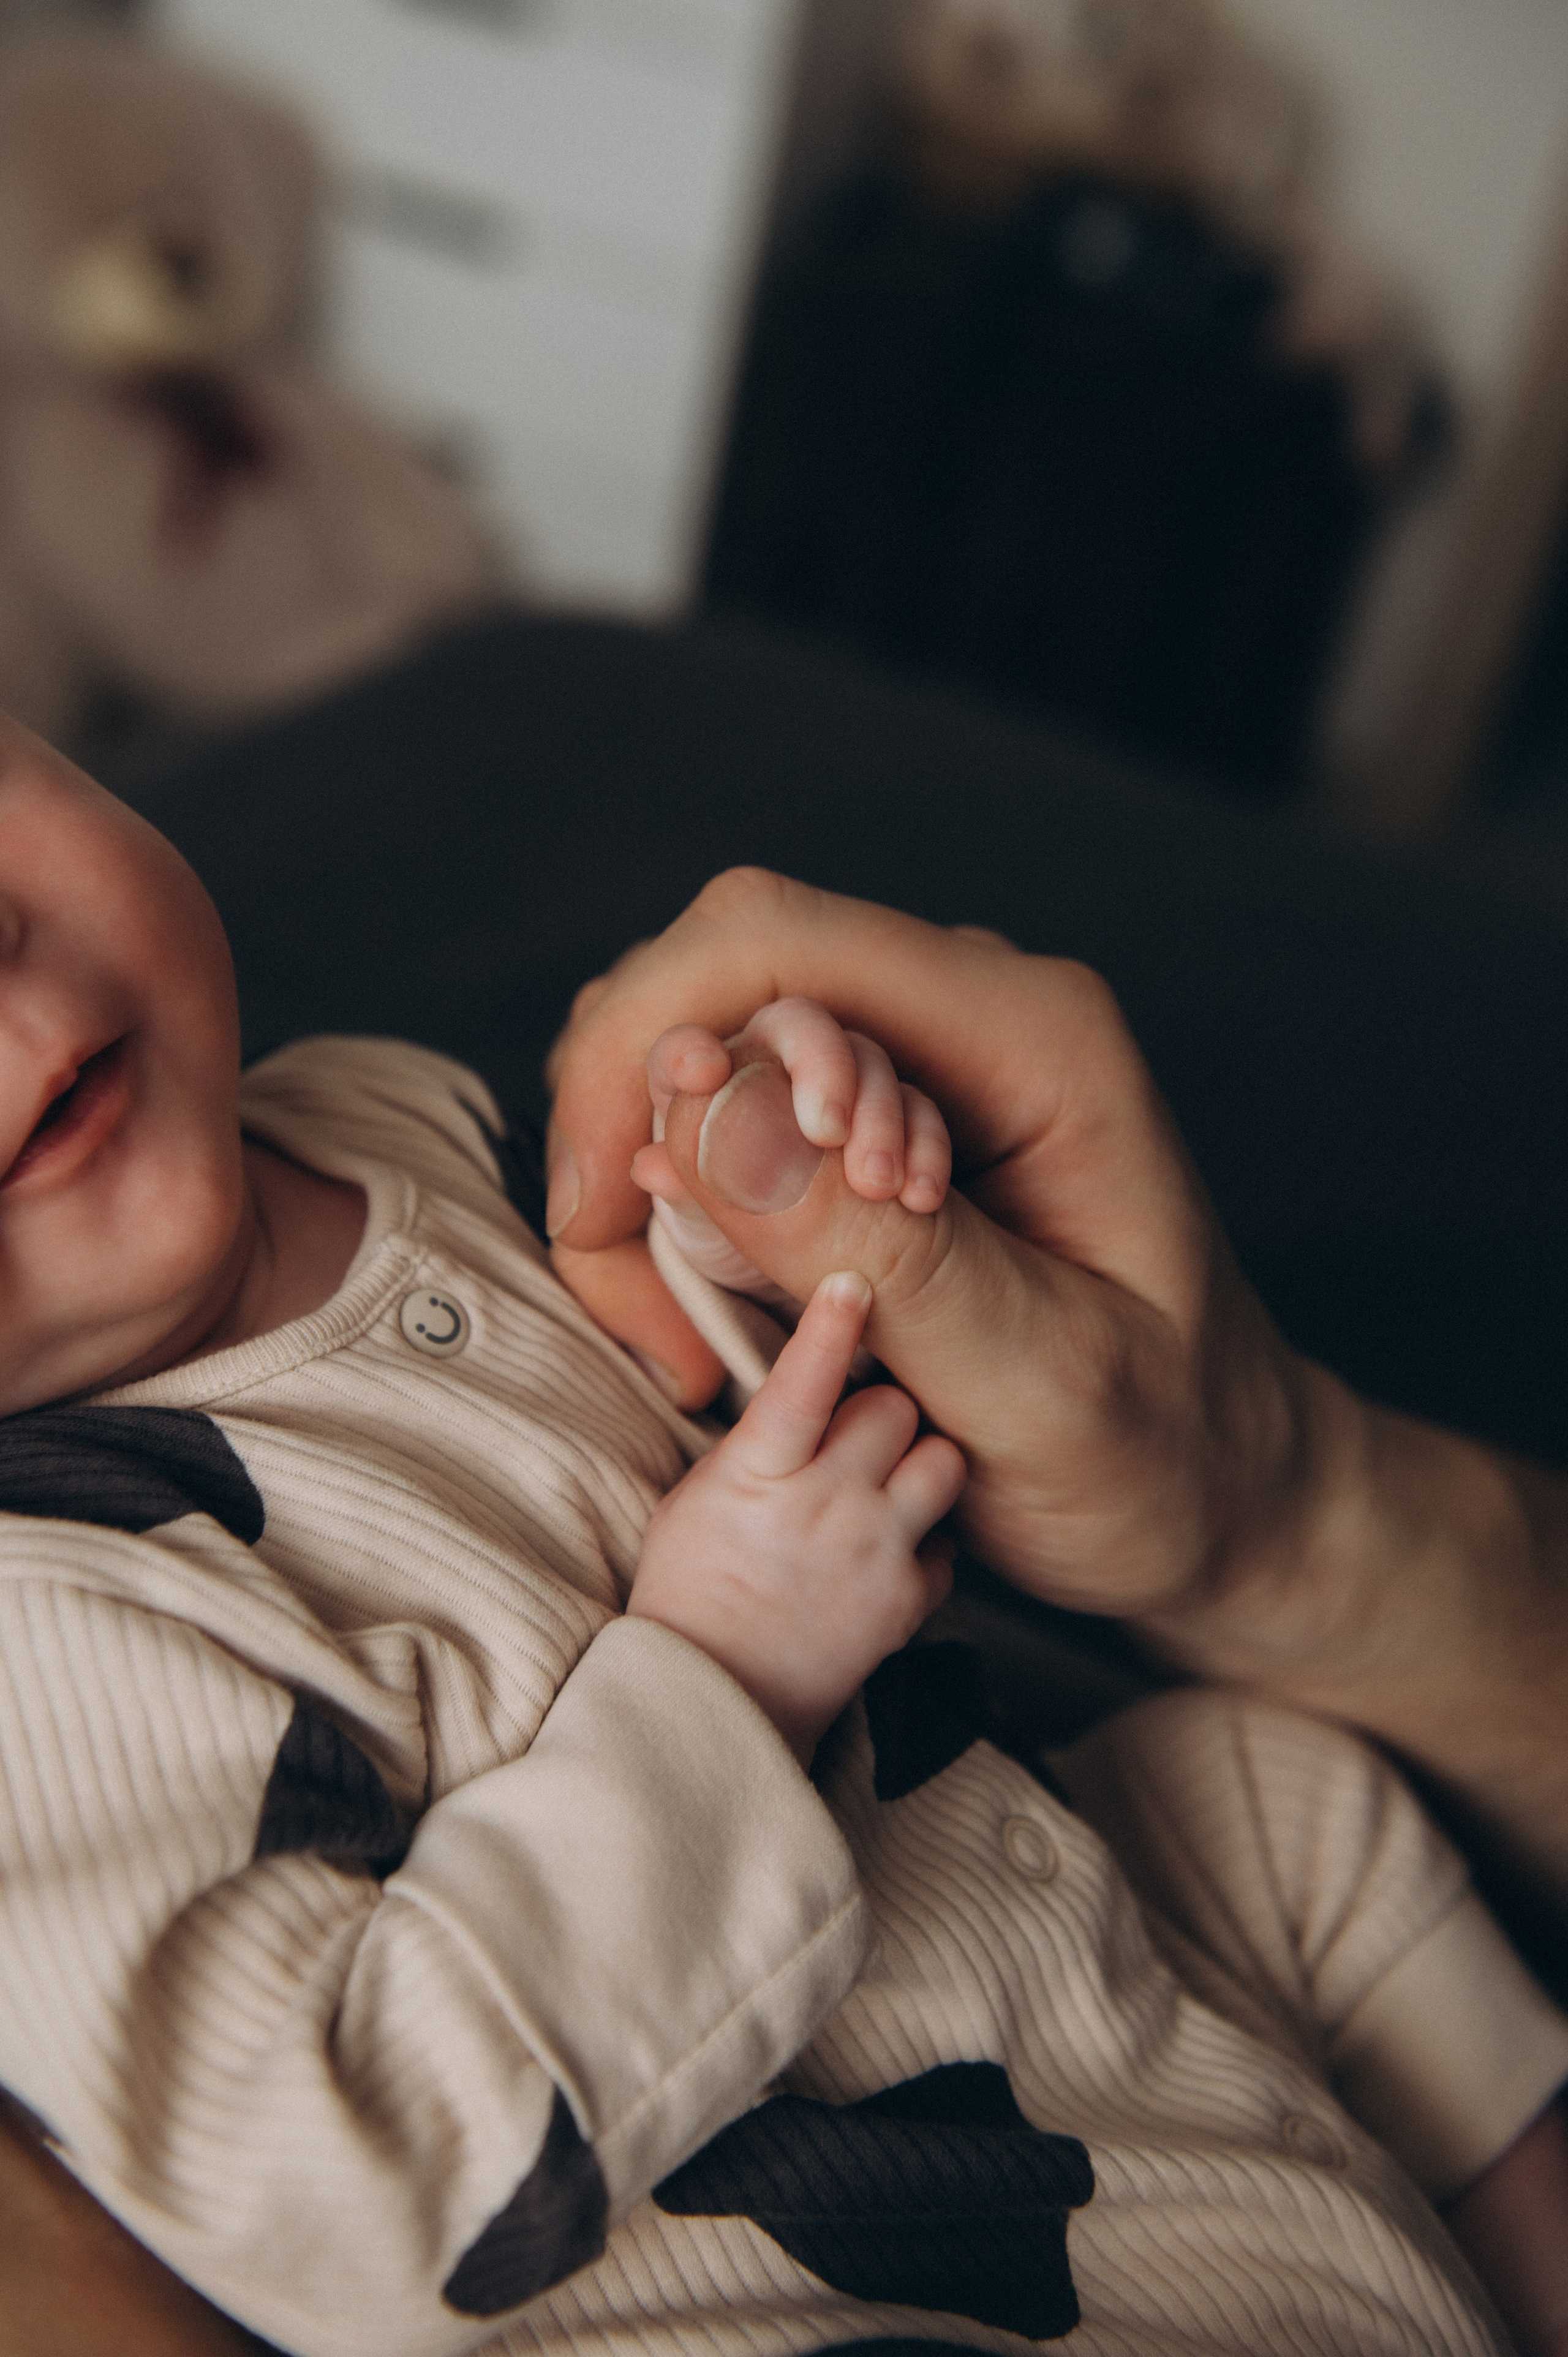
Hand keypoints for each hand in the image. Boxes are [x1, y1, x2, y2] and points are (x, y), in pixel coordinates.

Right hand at [549, 869, 1315, 1631]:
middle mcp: (966, 1018)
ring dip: (665, 1195)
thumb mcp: (1041, 1383)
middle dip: (642, 1127)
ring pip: (705, 1055)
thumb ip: (887, 1252)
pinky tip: (731, 1325)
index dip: (657, 1042)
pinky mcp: (873, 1131)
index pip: (779, 943)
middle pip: (719, 983)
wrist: (1216, 1495)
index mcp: (1031, 1036)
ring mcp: (916, 1067)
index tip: (617, 1204)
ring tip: (714, 1342)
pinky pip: (726, 1129)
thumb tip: (706, 1108)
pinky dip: (689, 1225)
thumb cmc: (1164, 1455)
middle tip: (664, 1315)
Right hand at [628, 1268, 965, 1766]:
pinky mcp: (908, 1603)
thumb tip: (804, 1379)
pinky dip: (929, 1540)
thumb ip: (759, 1439)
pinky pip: (950, 1543)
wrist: (717, 1698)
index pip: (805, 1381)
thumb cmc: (692, 1589)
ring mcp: (875, 1553)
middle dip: (882, 1407)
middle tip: (858, 1429)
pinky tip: (891, 1549)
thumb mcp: (699, 1496)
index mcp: (760, 1473)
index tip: (853, 1279)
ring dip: (922, 1462)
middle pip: (895, 1408)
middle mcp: (826, 1506)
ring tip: (888, 1482)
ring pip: (944, 1463)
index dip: (832, 1325)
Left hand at [633, 996, 951, 1297]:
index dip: (687, 1050)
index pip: (683, 1049)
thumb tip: (651, 1166)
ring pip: (867, 1060)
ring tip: (877, 1187)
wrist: (810, 1269)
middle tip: (827, 1131)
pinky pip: (918, 1104)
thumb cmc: (739, 1238)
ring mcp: (836, 1080)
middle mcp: (769, 1064)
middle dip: (819, 1067)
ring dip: (879, 1119)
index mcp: (705, 1086)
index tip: (704, 1073)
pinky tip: (919, 1197)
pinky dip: (923, 1146)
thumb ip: (682, 1197)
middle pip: (796, 1026)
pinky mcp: (893, 1109)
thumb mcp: (705, 1233)